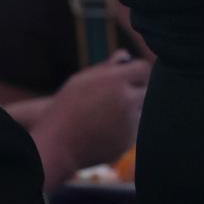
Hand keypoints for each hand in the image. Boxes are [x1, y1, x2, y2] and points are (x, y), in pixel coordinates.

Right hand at [32, 52, 150, 187]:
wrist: (55, 147)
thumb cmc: (65, 110)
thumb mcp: (81, 81)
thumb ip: (107, 67)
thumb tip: (126, 56)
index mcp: (115, 81)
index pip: (144, 68)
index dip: (136, 72)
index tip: (129, 76)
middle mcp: (127, 101)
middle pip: (147, 89)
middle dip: (136, 90)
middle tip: (117, 95)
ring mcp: (129, 123)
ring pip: (142, 110)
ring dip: (132, 110)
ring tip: (104, 115)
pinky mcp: (128, 141)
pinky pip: (134, 129)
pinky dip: (124, 128)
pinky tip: (103, 130)